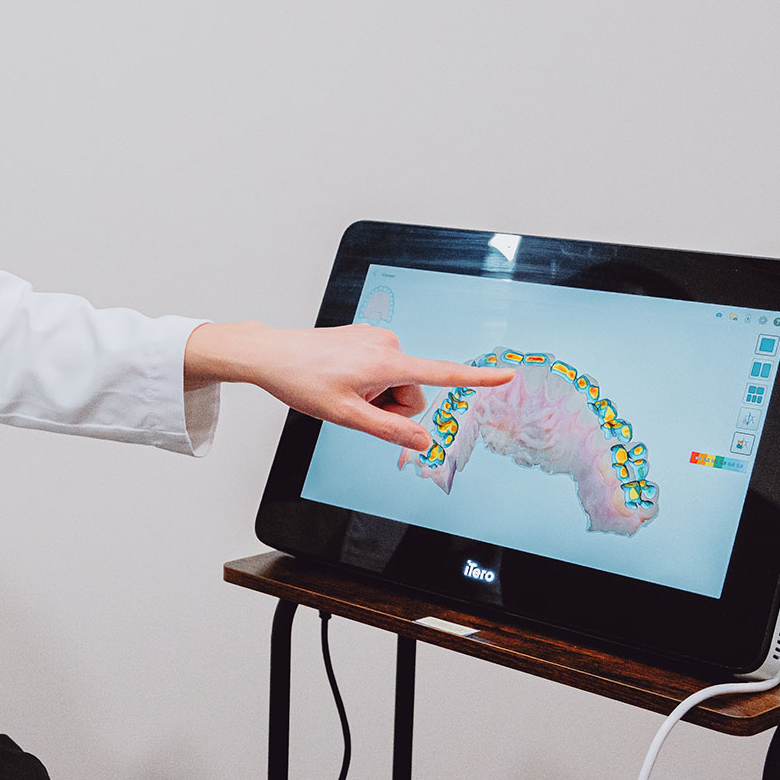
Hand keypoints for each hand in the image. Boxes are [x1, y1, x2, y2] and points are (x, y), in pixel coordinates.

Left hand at [184, 321, 514, 449]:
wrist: (272, 354)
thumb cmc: (303, 380)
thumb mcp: (346, 415)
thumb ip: (389, 430)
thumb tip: (424, 441)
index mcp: (387, 361)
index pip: (441, 374)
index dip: (476, 378)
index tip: (507, 374)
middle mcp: (388, 343)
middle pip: (413, 391)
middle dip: (391, 406)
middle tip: (353, 403)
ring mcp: (377, 338)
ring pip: (397, 383)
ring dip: (377, 395)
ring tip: (343, 389)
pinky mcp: (367, 337)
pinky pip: (383, 370)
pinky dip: (369, 382)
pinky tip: (340, 379)